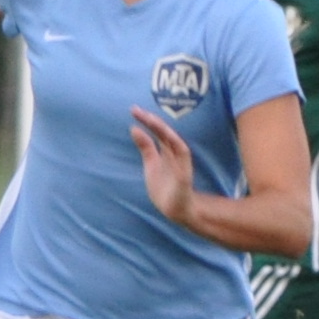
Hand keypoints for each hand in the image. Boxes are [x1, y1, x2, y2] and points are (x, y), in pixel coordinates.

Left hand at [128, 109, 197, 224]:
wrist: (174, 208)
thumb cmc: (164, 184)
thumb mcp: (151, 163)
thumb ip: (146, 146)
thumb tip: (134, 128)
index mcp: (166, 151)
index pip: (157, 132)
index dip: (147, 120)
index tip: (134, 110)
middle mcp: (175, 154)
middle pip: (165, 133)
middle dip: (153, 121)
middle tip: (137, 110)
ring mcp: (181, 164)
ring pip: (175, 143)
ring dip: (165, 131)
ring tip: (152, 120)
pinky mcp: (185, 176)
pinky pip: (184, 160)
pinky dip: (179, 149)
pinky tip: (171, 139)